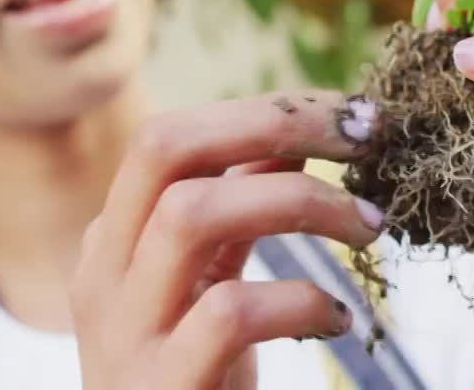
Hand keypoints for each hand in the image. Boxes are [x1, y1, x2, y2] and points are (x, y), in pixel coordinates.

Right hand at [70, 91, 384, 389]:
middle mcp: (104, 275)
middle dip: (274, 122)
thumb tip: (296, 131)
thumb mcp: (210, 282)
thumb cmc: (198, 378)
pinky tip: (337, 322)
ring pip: (189, 215)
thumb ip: (240, 209)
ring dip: (301, 201)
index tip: (354, 115)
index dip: (266, 110)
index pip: (173, 136)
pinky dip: (301, 301)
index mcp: (115, 239)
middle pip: (164, 148)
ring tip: (369, 227)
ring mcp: (125, 334)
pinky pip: (229, 314)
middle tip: (365, 137)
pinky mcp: (164, 387)